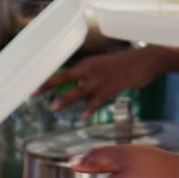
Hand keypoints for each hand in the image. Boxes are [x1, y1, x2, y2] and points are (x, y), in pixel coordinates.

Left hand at [43, 48, 169, 115]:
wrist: (144, 61)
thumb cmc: (123, 64)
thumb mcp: (102, 67)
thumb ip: (89, 77)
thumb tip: (77, 91)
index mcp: (86, 63)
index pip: (63, 71)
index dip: (48, 78)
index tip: (35, 85)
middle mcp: (90, 70)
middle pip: (64, 78)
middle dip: (48, 86)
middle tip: (34, 94)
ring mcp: (100, 79)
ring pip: (78, 91)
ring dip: (65, 100)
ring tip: (53, 108)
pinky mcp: (111, 88)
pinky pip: (97, 101)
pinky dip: (90, 109)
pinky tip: (84, 117)